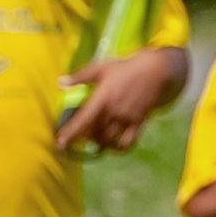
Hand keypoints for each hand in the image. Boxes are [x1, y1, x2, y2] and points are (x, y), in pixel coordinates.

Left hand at [57, 47, 173, 153]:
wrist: (155, 70)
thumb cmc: (125, 68)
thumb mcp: (100, 68)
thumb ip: (80, 77)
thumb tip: (60, 83)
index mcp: (103, 98)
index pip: (83, 120)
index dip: (71, 133)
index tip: (60, 143)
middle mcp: (115, 111)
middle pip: (95, 133)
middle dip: (85, 137)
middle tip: (81, 134)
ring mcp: (128, 118)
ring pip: (110, 140)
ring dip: (99, 142)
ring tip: (95, 138)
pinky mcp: (139, 122)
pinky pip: (129, 142)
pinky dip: (119, 148)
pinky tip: (112, 146)